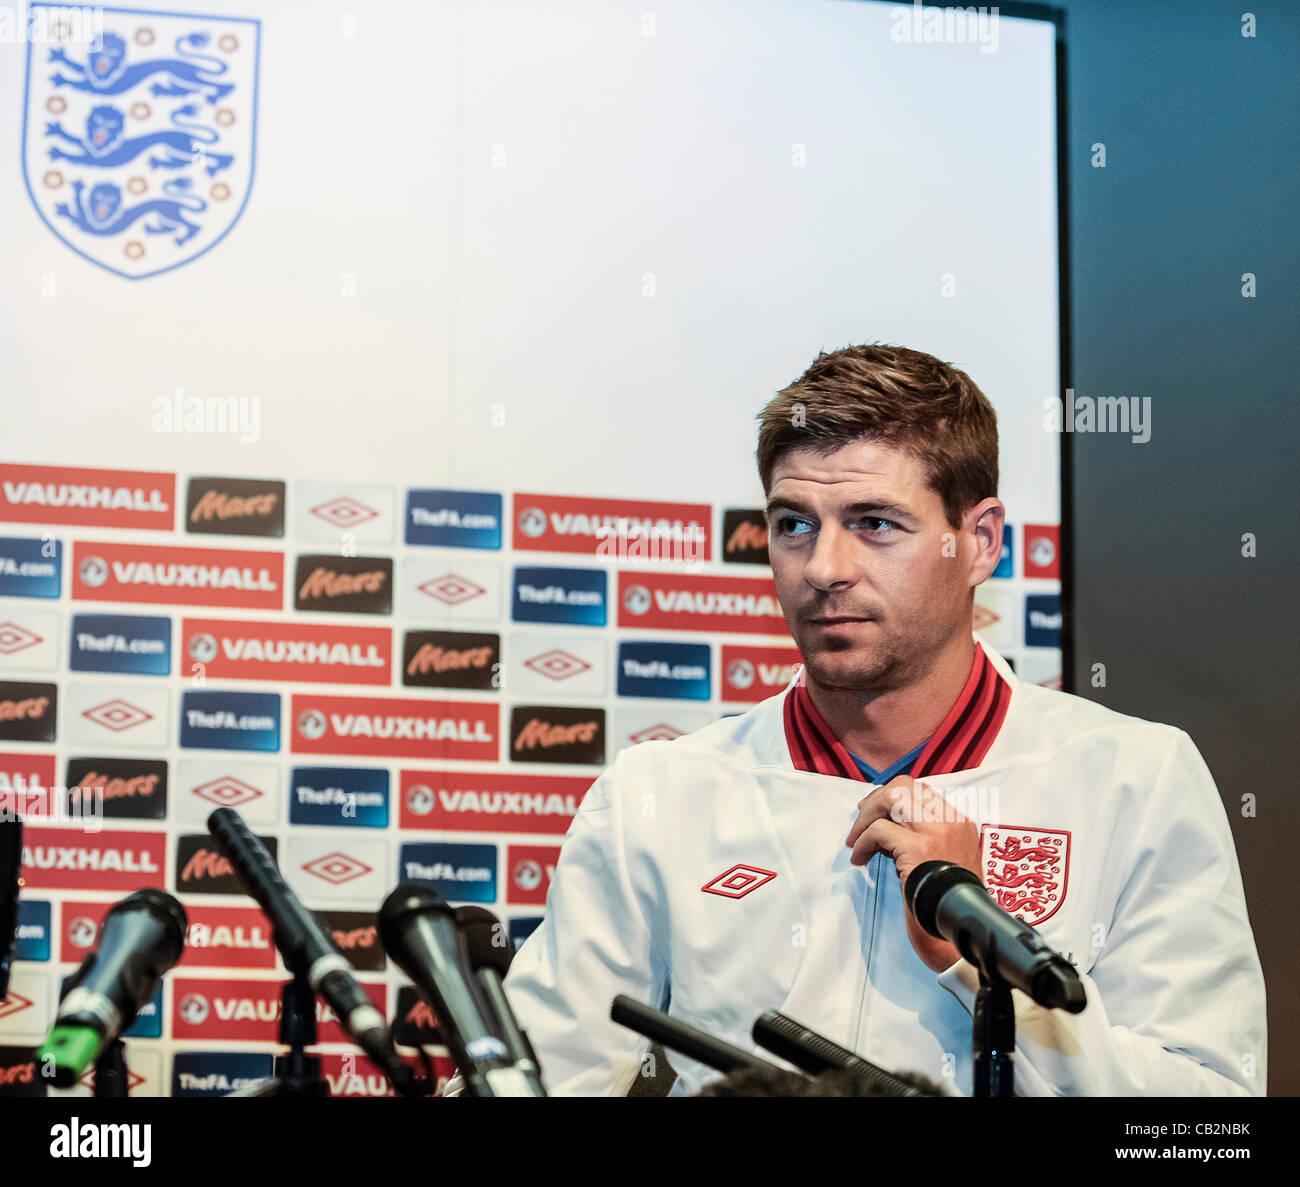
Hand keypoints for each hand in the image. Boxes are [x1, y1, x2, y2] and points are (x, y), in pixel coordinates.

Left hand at [845, 774, 981, 973]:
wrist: (964, 929)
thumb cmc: (948, 900)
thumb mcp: (942, 860)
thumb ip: (920, 837)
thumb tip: (882, 824)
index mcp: (959, 822)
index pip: (921, 790)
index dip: (891, 797)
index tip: (875, 814)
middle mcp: (951, 821)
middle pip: (904, 786)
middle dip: (875, 799)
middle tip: (861, 822)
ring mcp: (936, 833)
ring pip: (891, 798)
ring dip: (866, 817)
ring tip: (855, 840)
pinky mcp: (919, 849)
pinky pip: (879, 831)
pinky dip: (863, 843)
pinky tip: (859, 860)